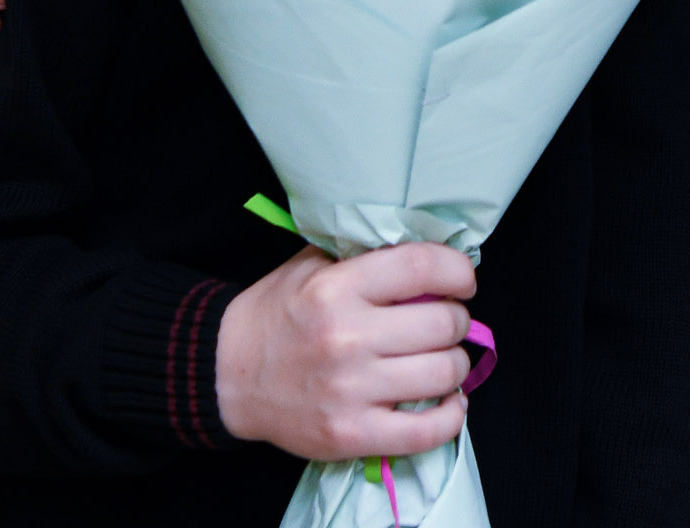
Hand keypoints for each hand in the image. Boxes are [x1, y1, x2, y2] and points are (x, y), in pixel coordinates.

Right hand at [216, 244, 475, 461]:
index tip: (462, 280)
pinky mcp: (351, 435)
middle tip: (445, 323)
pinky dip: (450, 416)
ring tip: (441, 361)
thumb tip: (429, 254)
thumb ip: (364, 255)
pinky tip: (447, 403)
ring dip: (455, 365)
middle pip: (443, 323)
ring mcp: (350, 390)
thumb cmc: (277, 315)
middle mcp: (346, 337)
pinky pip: (427, 431)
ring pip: (444, 373)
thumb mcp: (311, 266)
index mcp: (336, 288)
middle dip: (456, 320)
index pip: (423, 267)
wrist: (228, 376)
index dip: (457, 271)